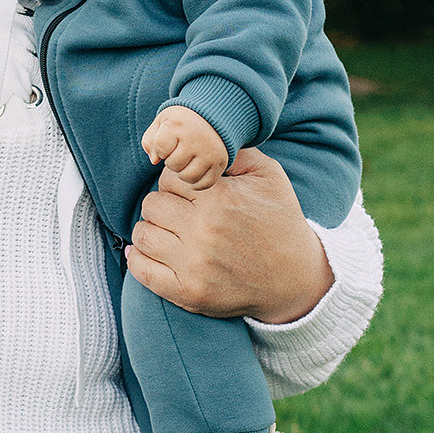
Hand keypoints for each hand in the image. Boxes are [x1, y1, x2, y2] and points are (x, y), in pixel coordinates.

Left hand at [126, 149, 332, 322]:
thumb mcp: (268, 176)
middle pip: (152, 204)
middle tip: (181, 211)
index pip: (169, 178)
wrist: (295, 278)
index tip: (190, 192)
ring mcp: (193, 265)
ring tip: (169, 230)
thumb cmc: (280, 221)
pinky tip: (148, 251)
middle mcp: (203, 231)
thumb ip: (233, 153)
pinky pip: (141, 270)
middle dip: (164, 204)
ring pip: (142, 234)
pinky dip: (138, 258)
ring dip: (151, 229)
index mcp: (220, 198)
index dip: (178, 181)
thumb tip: (196, 139)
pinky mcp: (187, 293)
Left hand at [141, 105, 228, 188]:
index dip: (161, 149)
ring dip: (183, 173)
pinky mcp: (220, 164)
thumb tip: (154, 161)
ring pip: (188, 177)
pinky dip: (196, 181)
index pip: (160, 148)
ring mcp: (211, 153)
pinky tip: (196, 169)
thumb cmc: (182, 122)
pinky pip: (204, 184)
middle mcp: (197, 139)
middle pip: (173, 165)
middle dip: (172, 161)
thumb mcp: (162, 122)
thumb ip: (150, 140)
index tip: (169, 141)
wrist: (214, 117)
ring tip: (187, 161)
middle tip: (179, 152)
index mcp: (180, 125)